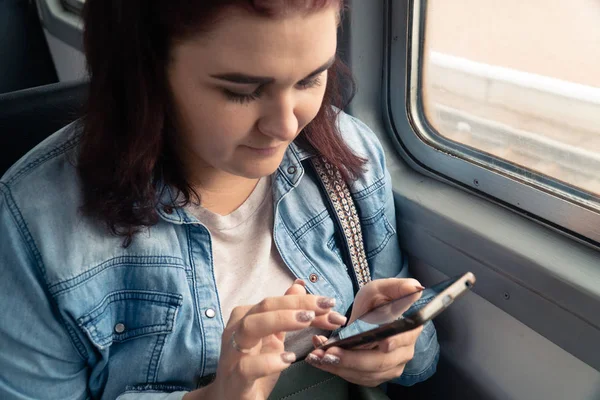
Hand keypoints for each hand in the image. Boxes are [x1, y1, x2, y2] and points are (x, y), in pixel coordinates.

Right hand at [187, 280, 345, 399]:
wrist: (231, 399)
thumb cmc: (252, 366)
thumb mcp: (272, 338)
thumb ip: (284, 313)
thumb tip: (299, 286)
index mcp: (246, 317)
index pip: (276, 301)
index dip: (304, 300)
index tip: (330, 303)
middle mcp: (237, 330)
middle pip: (264, 306)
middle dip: (297, 304)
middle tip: (325, 308)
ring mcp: (233, 353)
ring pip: (251, 326)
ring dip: (281, 320)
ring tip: (308, 320)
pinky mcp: (235, 378)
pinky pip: (248, 365)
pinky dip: (269, 361)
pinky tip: (289, 359)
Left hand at [305, 278, 424, 386]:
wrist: (367, 315)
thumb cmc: (375, 301)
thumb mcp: (381, 289)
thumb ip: (396, 287)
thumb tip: (415, 287)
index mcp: (409, 330)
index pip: (404, 339)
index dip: (394, 342)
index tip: (382, 343)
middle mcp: (403, 352)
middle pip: (381, 362)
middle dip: (353, 359)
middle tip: (330, 353)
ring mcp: (390, 367)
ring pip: (366, 374)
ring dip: (340, 367)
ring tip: (319, 356)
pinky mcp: (375, 375)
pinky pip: (356, 378)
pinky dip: (337, 370)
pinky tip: (321, 361)